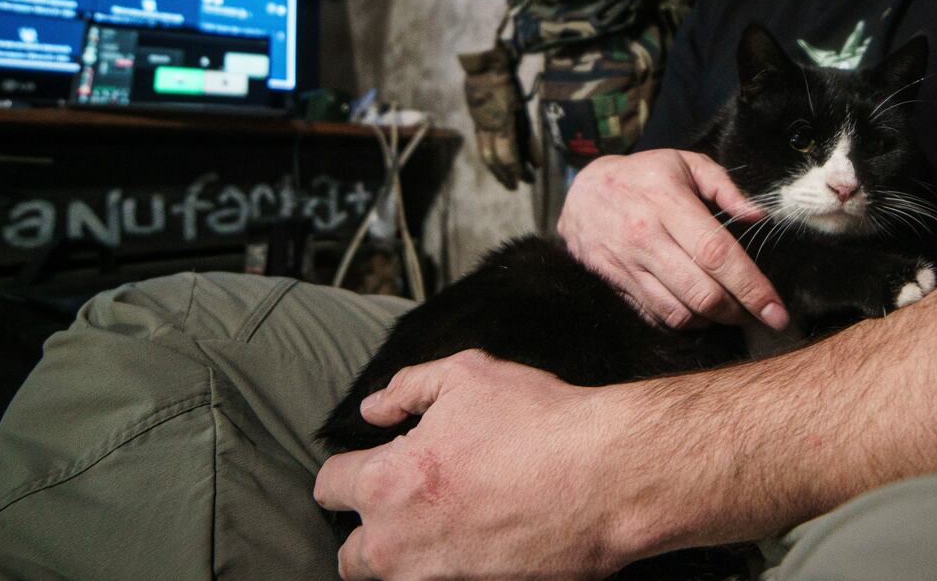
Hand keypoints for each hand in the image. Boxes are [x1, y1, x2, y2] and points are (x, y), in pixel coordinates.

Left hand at [314, 351, 625, 580]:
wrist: (606, 478)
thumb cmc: (539, 422)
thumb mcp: (468, 375)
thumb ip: (407, 388)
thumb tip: (374, 409)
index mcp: (387, 483)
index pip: (330, 487)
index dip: (349, 470)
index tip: (372, 464)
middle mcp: (399, 544)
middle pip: (350, 555)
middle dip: (369, 529)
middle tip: (407, 504)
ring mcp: (437, 580)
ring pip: (393, 580)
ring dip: (406, 557)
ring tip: (443, 527)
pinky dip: (449, 569)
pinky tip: (478, 542)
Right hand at [557, 149, 786, 330]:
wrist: (581, 193)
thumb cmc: (644, 176)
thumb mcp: (684, 163)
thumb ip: (724, 186)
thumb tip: (758, 217)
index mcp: (667, 203)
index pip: (717, 254)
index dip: (751, 287)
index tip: (776, 310)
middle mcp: (645, 237)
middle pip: (702, 292)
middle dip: (739, 312)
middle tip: (760, 315)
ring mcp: (627, 265)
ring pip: (680, 312)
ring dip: (713, 321)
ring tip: (731, 312)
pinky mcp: (616, 284)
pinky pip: (656, 317)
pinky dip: (684, 323)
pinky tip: (700, 313)